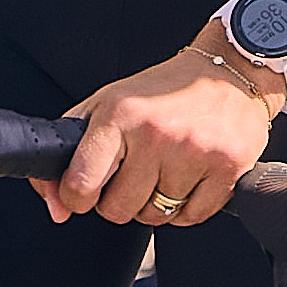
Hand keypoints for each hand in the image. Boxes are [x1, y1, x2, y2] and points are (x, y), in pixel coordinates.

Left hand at [43, 42, 278, 226]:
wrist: (229, 69)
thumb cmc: (164, 90)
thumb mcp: (106, 106)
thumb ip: (69, 154)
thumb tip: (57, 209)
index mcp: (120, 114)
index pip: (81, 184)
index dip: (78, 197)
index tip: (87, 191)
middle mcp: (156, 133)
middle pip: (119, 210)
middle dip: (122, 199)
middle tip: (136, 172)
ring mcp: (194, 151)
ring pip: (156, 216)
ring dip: (158, 202)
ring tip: (168, 168)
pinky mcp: (227, 166)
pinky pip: (192, 217)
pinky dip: (188, 207)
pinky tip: (191, 177)